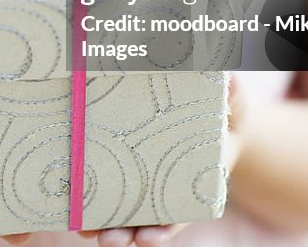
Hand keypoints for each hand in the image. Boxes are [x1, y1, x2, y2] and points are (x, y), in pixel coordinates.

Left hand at [78, 74, 243, 246]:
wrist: (206, 114)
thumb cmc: (222, 111)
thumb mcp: (231, 103)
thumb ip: (232, 94)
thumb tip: (231, 76)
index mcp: (192, 184)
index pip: (176, 216)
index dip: (162, 229)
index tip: (148, 238)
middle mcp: (164, 191)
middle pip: (143, 222)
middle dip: (125, 234)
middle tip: (108, 239)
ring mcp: (142, 185)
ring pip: (121, 214)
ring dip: (103, 224)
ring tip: (85, 231)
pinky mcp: (122, 169)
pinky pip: (106, 189)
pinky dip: (92, 202)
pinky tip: (75, 210)